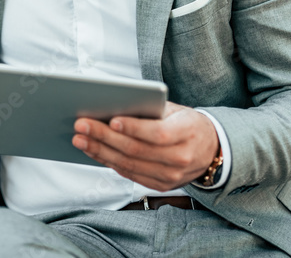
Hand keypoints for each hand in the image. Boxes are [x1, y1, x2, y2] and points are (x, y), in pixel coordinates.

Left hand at [72, 101, 218, 190]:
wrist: (210, 150)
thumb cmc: (186, 123)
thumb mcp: (176, 110)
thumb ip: (150, 109)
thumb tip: (113, 105)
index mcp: (188, 133)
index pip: (158, 133)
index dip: (134, 128)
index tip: (111, 119)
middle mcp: (181, 158)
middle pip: (137, 150)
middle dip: (105, 137)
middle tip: (81, 125)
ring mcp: (171, 176)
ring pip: (129, 164)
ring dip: (100, 151)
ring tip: (79, 139)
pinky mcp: (160, 185)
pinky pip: (129, 174)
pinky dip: (108, 162)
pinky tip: (92, 150)